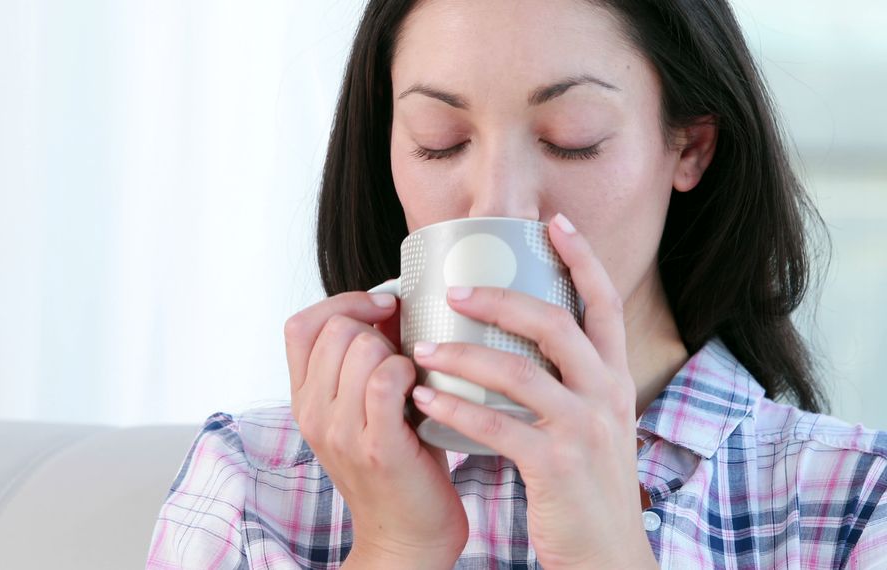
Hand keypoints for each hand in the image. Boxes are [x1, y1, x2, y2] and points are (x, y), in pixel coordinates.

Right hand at [284, 291, 467, 563]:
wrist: (406, 536)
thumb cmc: (399, 464)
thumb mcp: (364, 407)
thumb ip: (366, 359)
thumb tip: (394, 302)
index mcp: (304, 399)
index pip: (300, 324)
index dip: (343, 302)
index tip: (382, 307)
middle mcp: (312, 413)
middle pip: (334, 328)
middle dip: (376, 327)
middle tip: (401, 352)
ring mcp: (339, 431)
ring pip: (360, 348)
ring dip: (395, 351)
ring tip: (410, 378)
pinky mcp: (375, 447)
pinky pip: (384, 380)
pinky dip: (407, 371)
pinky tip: (419, 390)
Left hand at [407, 214, 657, 568]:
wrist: (608, 557)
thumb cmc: (587, 489)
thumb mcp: (593, 426)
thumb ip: (567, 385)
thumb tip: (516, 346)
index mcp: (614, 380)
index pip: (605, 304)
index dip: (582, 258)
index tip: (552, 221)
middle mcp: (607, 395)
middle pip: (558, 323)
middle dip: (503, 299)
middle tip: (455, 289)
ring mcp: (585, 429)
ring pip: (521, 371)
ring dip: (464, 354)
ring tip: (422, 346)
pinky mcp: (557, 466)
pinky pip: (499, 426)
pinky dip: (456, 409)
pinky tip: (422, 399)